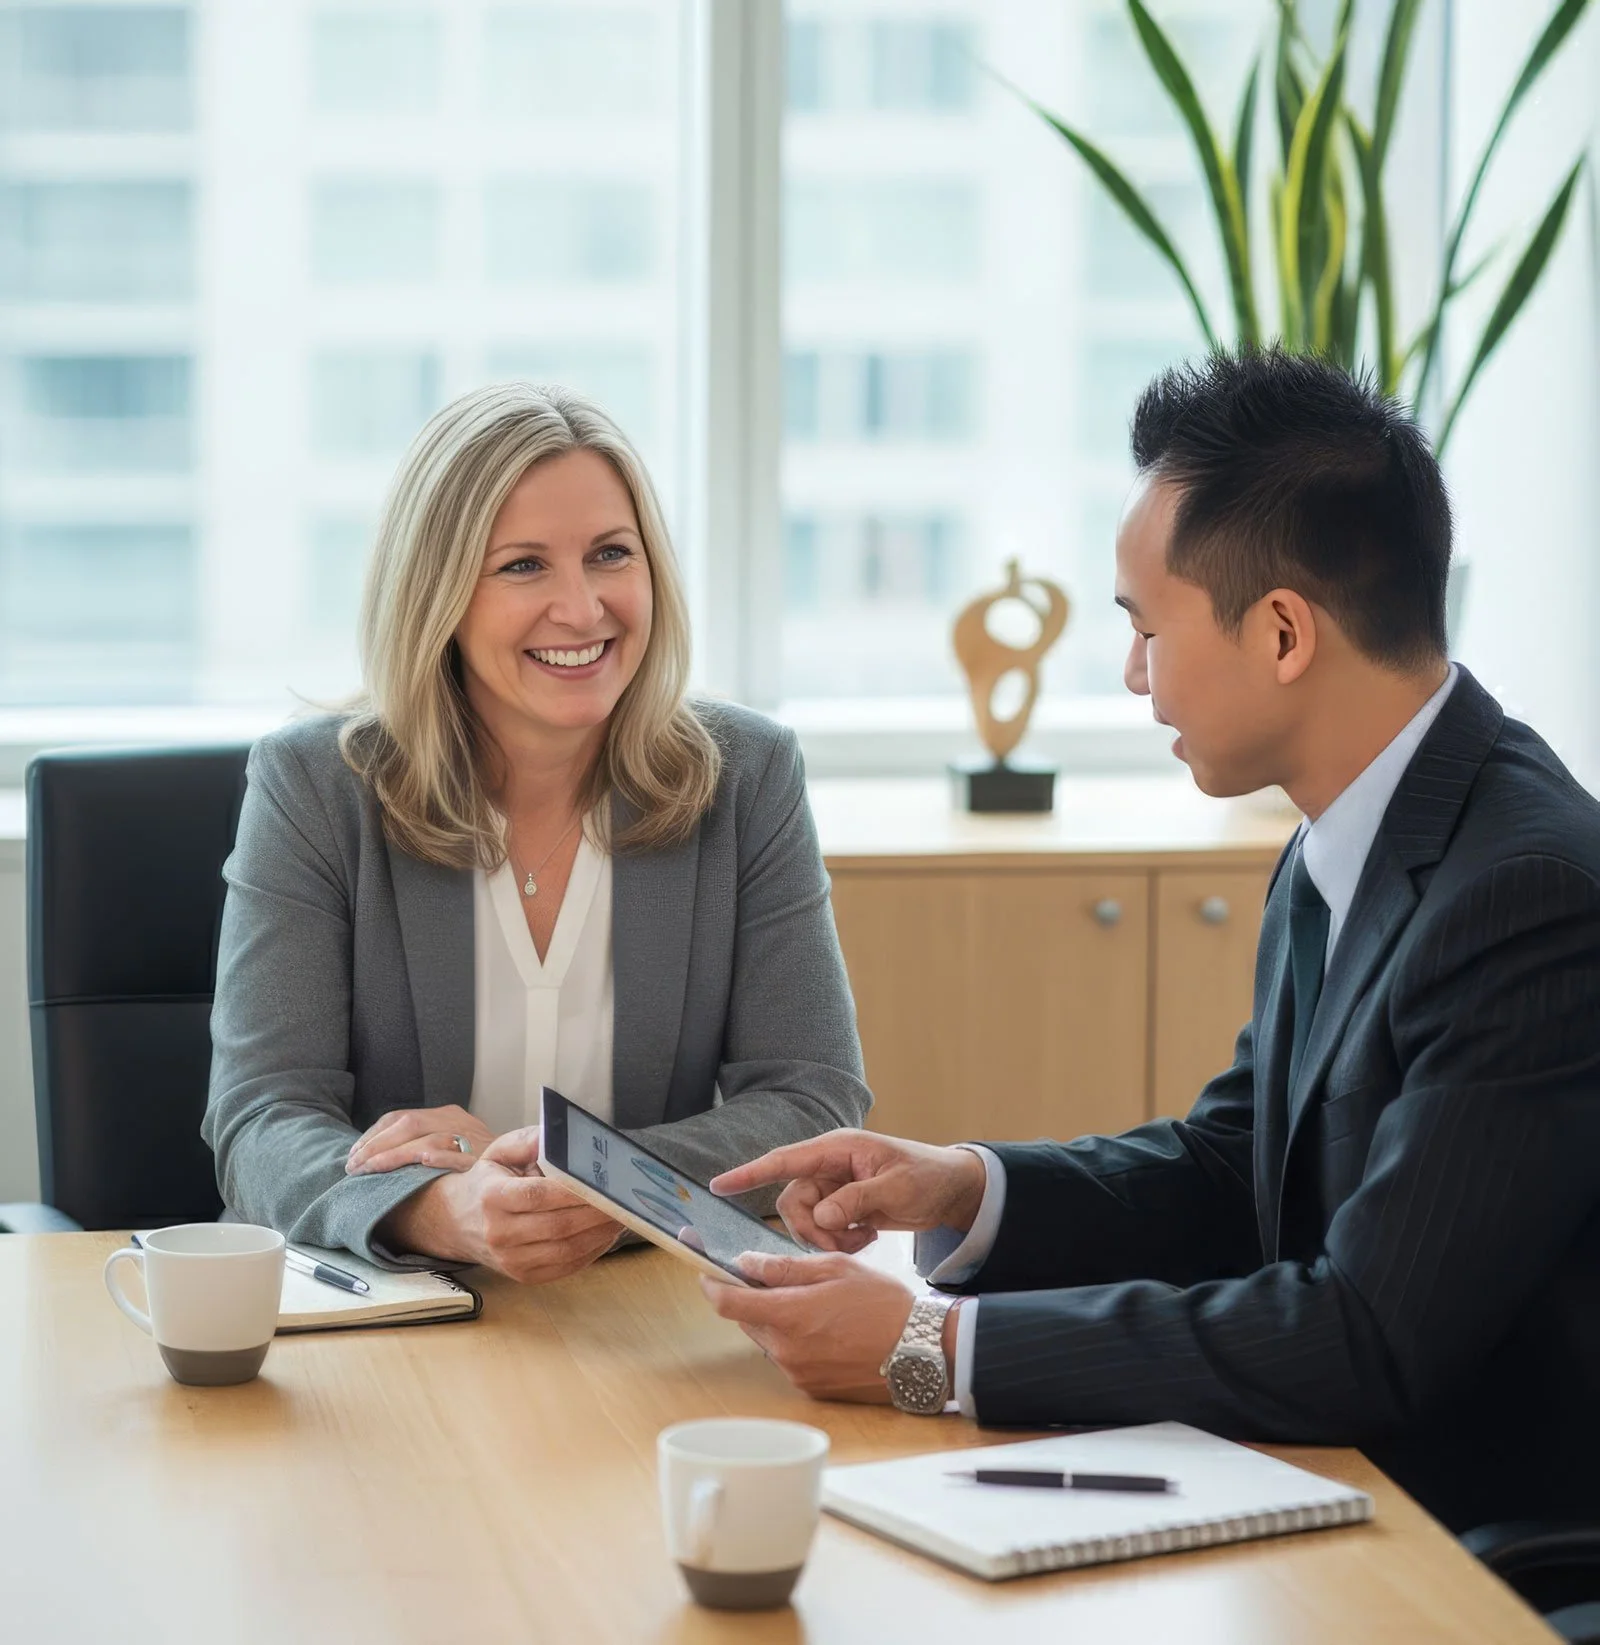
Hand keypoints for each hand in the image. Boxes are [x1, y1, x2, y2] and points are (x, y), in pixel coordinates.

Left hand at [347, 1104, 496, 1174]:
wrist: (532, 1167)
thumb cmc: (486, 1165)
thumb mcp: (459, 1145)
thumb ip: (429, 1145)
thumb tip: (385, 1156)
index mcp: (449, 1115)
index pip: (401, 1117)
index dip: (374, 1135)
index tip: (356, 1154)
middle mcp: (457, 1121)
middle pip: (406, 1124)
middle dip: (374, 1145)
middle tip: (353, 1166)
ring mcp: (468, 1137)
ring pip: (420, 1138)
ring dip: (388, 1156)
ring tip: (367, 1171)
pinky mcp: (479, 1157)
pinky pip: (449, 1155)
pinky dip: (428, 1158)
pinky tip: (411, 1166)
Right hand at [379, 1128, 620, 1283]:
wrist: (458, 1221)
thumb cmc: (488, 1181)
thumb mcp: (499, 1151)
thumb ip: (528, 1141)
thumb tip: (557, 1136)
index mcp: (492, 1198)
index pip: (537, 1196)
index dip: (572, 1192)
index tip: (601, 1183)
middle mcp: (498, 1233)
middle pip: (556, 1226)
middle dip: (595, 1214)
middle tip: (623, 1200)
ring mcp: (510, 1260)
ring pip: (564, 1251)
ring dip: (598, 1235)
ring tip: (621, 1217)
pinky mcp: (522, 1276)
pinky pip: (564, 1268)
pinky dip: (590, 1252)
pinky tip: (604, 1235)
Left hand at [699, 1251, 915, 1402]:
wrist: (921, 1352)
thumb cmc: (884, 1303)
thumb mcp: (836, 1269)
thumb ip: (785, 1267)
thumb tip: (746, 1263)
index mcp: (789, 1316)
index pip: (727, 1303)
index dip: (711, 1285)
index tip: (706, 1272)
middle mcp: (786, 1350)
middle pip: (747, 1320)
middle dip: (753, 1298)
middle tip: (777, 1279)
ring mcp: (798, 1373)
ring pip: (768, 1338)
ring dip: (777, 1319)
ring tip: (815, 1304)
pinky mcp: (811, 1389)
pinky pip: (788, 1358)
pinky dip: (795, 1340)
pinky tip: (826, 1328)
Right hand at [709, 1130, 987, 1253]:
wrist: (951, 1190)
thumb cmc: (928, 1176)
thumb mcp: (896, 1187)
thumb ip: (856, 1200)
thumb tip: (821, 1218)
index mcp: (837, 1149)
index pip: (784, 1160)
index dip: (750, 1173)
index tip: (718, 1186)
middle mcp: (829, 1166)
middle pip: (792, 1202)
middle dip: (810, 1229)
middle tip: (842, 1242)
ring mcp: (835, 1188)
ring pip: (806, 1221)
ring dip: (827, 1240)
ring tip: (862, 1238)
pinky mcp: (843, 1208)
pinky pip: (823, 1232)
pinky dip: (840, 1242)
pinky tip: (867, 1236)